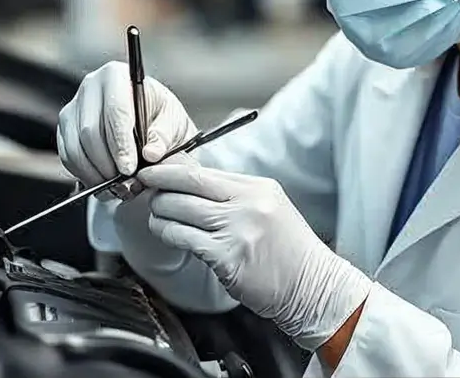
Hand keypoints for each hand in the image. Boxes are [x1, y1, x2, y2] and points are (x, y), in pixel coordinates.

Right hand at [57, 61, 197, 199]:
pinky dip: (84, 174)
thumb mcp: (172, 122)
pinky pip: (68, 156)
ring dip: (95, 173)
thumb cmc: (160, 116)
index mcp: (116, 76)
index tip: (129, 168)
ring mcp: (73, 107)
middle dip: (107, 163)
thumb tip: (151, 153)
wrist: (147, 120)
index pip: (115, 111)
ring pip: (75, 147)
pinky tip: (104, 182)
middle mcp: (90, 87)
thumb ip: (164, 136)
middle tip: (124, 183)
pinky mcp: (65, 128)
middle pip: (90, 131)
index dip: (121, 143)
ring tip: (117, 187)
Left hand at [136, 163, 371, 349]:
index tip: (152, 171)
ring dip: (160, 213)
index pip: (203, 172)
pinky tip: (165, 233)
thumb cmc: (289, 253)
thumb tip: (189, 185)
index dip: (170, 170)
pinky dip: (168, 234)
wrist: (314, 289)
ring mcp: (237, 230)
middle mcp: (248, 204)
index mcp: (257, 187)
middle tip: (145, 191)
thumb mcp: (268, 209)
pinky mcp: (227, 257)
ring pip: (180, 211)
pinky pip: (184, 238)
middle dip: (158, 188)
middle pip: (187, 186)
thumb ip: (233, 196)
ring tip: (156, 216)